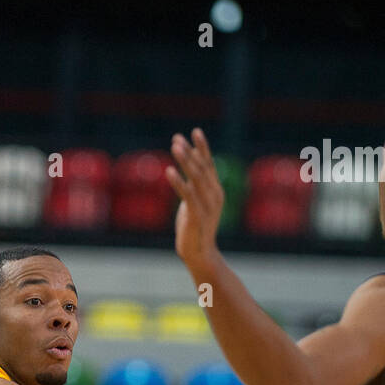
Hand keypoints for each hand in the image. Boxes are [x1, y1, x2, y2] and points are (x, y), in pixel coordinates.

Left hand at [165, 128, 222, 268]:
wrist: (200, 253)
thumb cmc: (194, 227)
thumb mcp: (195, 202)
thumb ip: (194, 186)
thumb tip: (188, 169)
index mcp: (216, 190)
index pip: (209, 164)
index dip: (202, 147)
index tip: (194, 132)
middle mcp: (215, 195)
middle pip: (202, 167)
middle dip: (190, 151)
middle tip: (177, 138)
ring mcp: (208, 205)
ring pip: (196, 178)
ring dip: (185, 161)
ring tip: (175, 147)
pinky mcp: (197, 215)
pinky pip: (187, 194)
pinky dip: (178, 181)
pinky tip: (168, 171)